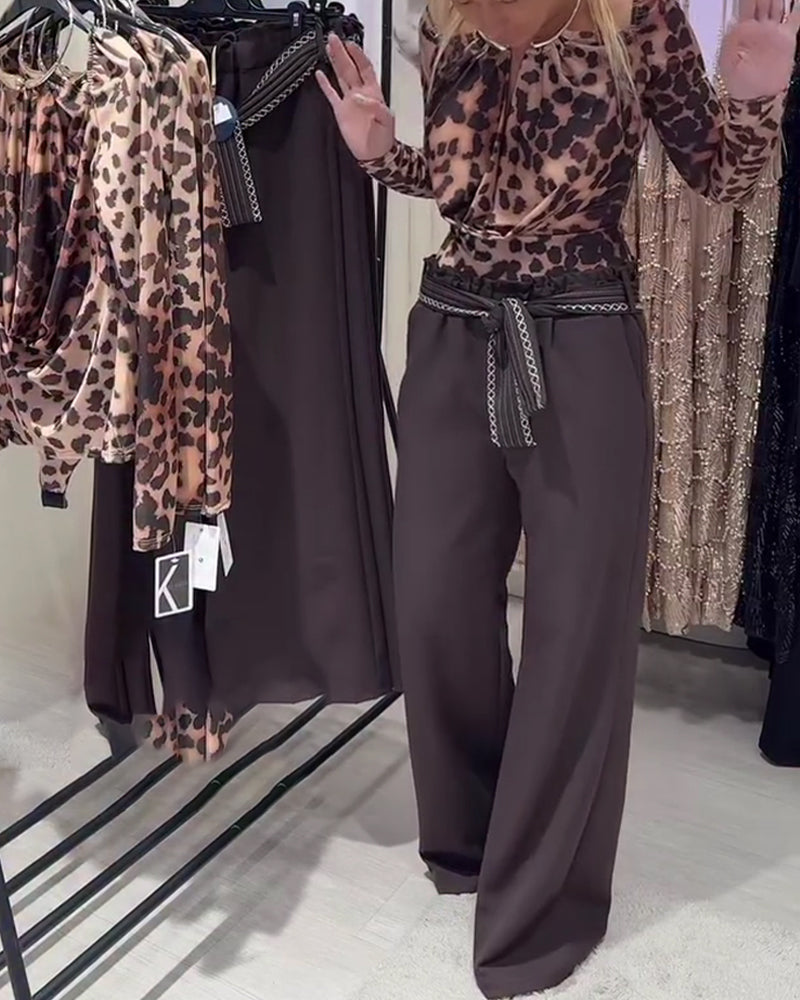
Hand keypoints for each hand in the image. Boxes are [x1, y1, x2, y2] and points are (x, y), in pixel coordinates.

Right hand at [316, 34, 395, 161]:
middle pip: (350, 68)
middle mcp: (360, 93)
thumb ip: (377, 108)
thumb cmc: (384, 138)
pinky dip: (325, 85)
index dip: (358, 55)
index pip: (365, 68)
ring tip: (327, 48)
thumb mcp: (387, 121)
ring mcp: (349, 101)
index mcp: (373, 92)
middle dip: (342, 52)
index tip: (351, 44)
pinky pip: (331, 95)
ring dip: (335, 62)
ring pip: (340, 77)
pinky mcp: (340, 112)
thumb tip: (360, 98)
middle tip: (334, 38)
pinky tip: (320, 74)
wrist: (376, 154)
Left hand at [719, 0, 799, 100]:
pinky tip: (797, 1)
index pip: (747, 6)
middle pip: (764, 2)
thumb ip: (731, 41)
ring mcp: (774, 31)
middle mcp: (760, 28)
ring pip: (778, 6)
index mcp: (743, 31)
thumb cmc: (737, 82)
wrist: (756, 98)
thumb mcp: (726, 62)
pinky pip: (796, 18)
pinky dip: (798, 8)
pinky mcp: (787, 38)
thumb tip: (737, 23)